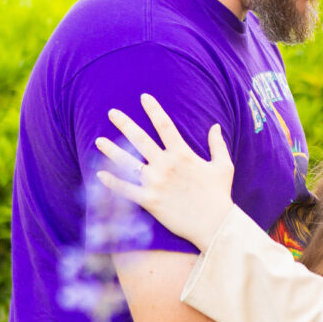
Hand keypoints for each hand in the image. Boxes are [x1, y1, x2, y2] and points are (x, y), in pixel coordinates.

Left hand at [95, 94, 234, 250]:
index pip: (165, 125)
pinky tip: (99, 175)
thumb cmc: (219, 195)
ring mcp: (156, 183)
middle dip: (125, 124)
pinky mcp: (149, 201)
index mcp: (183, 154)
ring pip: (128, 163)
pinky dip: (112, 183)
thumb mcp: (223, 166)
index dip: (153, 109)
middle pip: (140, 139)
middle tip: (112, 112)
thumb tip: (215, 126)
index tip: (144, 97)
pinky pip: (126, 190)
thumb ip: (217, 144)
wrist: (214, 224)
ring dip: (112, 151)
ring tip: (99, 141)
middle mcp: (166, 165)